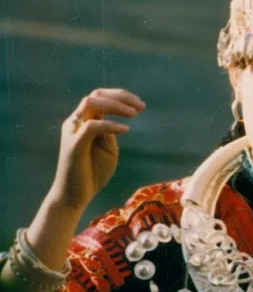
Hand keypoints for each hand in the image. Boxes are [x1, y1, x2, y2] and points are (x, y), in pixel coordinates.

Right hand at [49, 88, 145, 211]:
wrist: (74, 196)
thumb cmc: (92, 174)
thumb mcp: (108, 149)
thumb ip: (111, 133)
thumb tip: (119, 121)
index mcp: (84, 122)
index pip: (100, 98)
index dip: (121, 97)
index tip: (140, 105)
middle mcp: (76, 122)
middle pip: (96, 95)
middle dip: (120, 96)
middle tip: (141, 106)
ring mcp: (73, 132)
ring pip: (91, 103)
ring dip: (115, 105)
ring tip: (134, 114)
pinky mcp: (74, 145)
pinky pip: (92, 126)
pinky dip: (110, 124)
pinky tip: (125, 130)